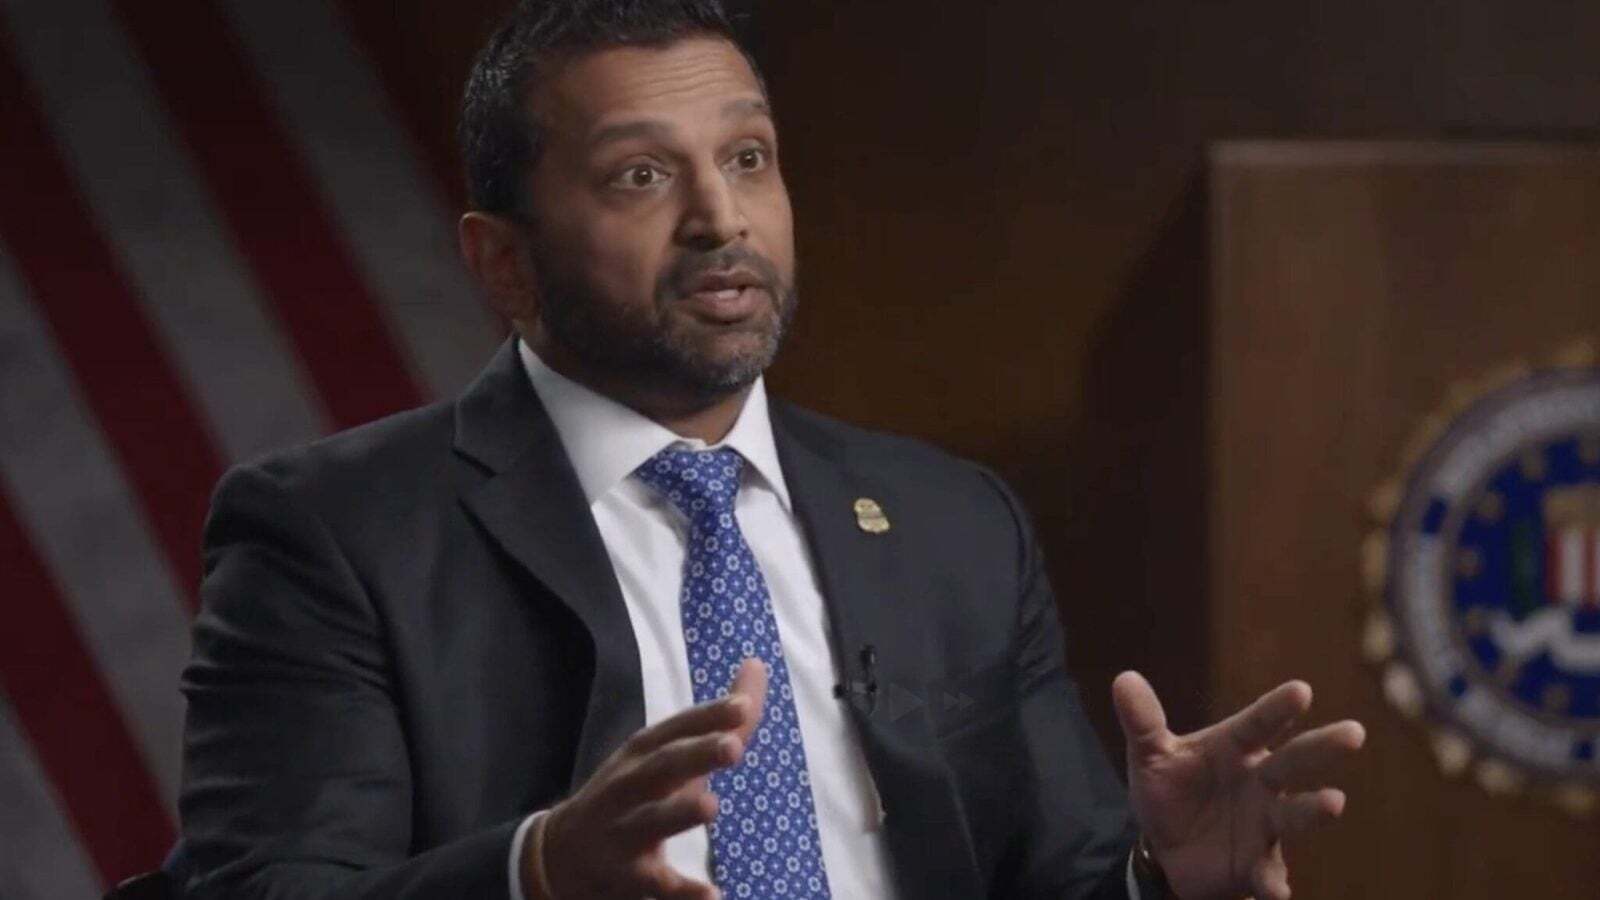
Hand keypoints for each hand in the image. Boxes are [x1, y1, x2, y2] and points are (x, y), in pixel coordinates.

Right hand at [523, 658, 767, 899]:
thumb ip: (716, 718)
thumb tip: (756, 665)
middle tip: (734, 746)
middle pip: (663, 767)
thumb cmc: (629, 793)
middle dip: (696, 755)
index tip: (742, 706)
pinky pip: (657, 886)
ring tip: (712, 806)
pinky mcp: (627, 877)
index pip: (676, 729)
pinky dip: (683, 893)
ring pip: (653, 821)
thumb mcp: (662, 753)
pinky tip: (714, 896)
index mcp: (642, 754)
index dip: (707, 717)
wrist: (560, 854)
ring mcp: (624, 832)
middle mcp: (629, 787)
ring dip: (679, 813)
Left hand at [1112, 671, 1364, 899]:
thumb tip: (1123, 679)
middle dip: (1322, 747)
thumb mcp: (1151, 756)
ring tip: (1335, 802)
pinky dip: (1273, 883)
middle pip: (1294, 761)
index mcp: (1236, 747)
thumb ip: (1142, 722)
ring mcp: (1265, 823)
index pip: (1259, 723)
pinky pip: (1268, 874)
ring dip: (1315, 810)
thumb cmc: (1170, 790)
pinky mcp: (1257, 864)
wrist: (1166, 847)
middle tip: (1353, 732)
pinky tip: (1278, 891)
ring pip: (1295, 815)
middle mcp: (1261, 781)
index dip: (1278, 708)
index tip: (1301, 690)